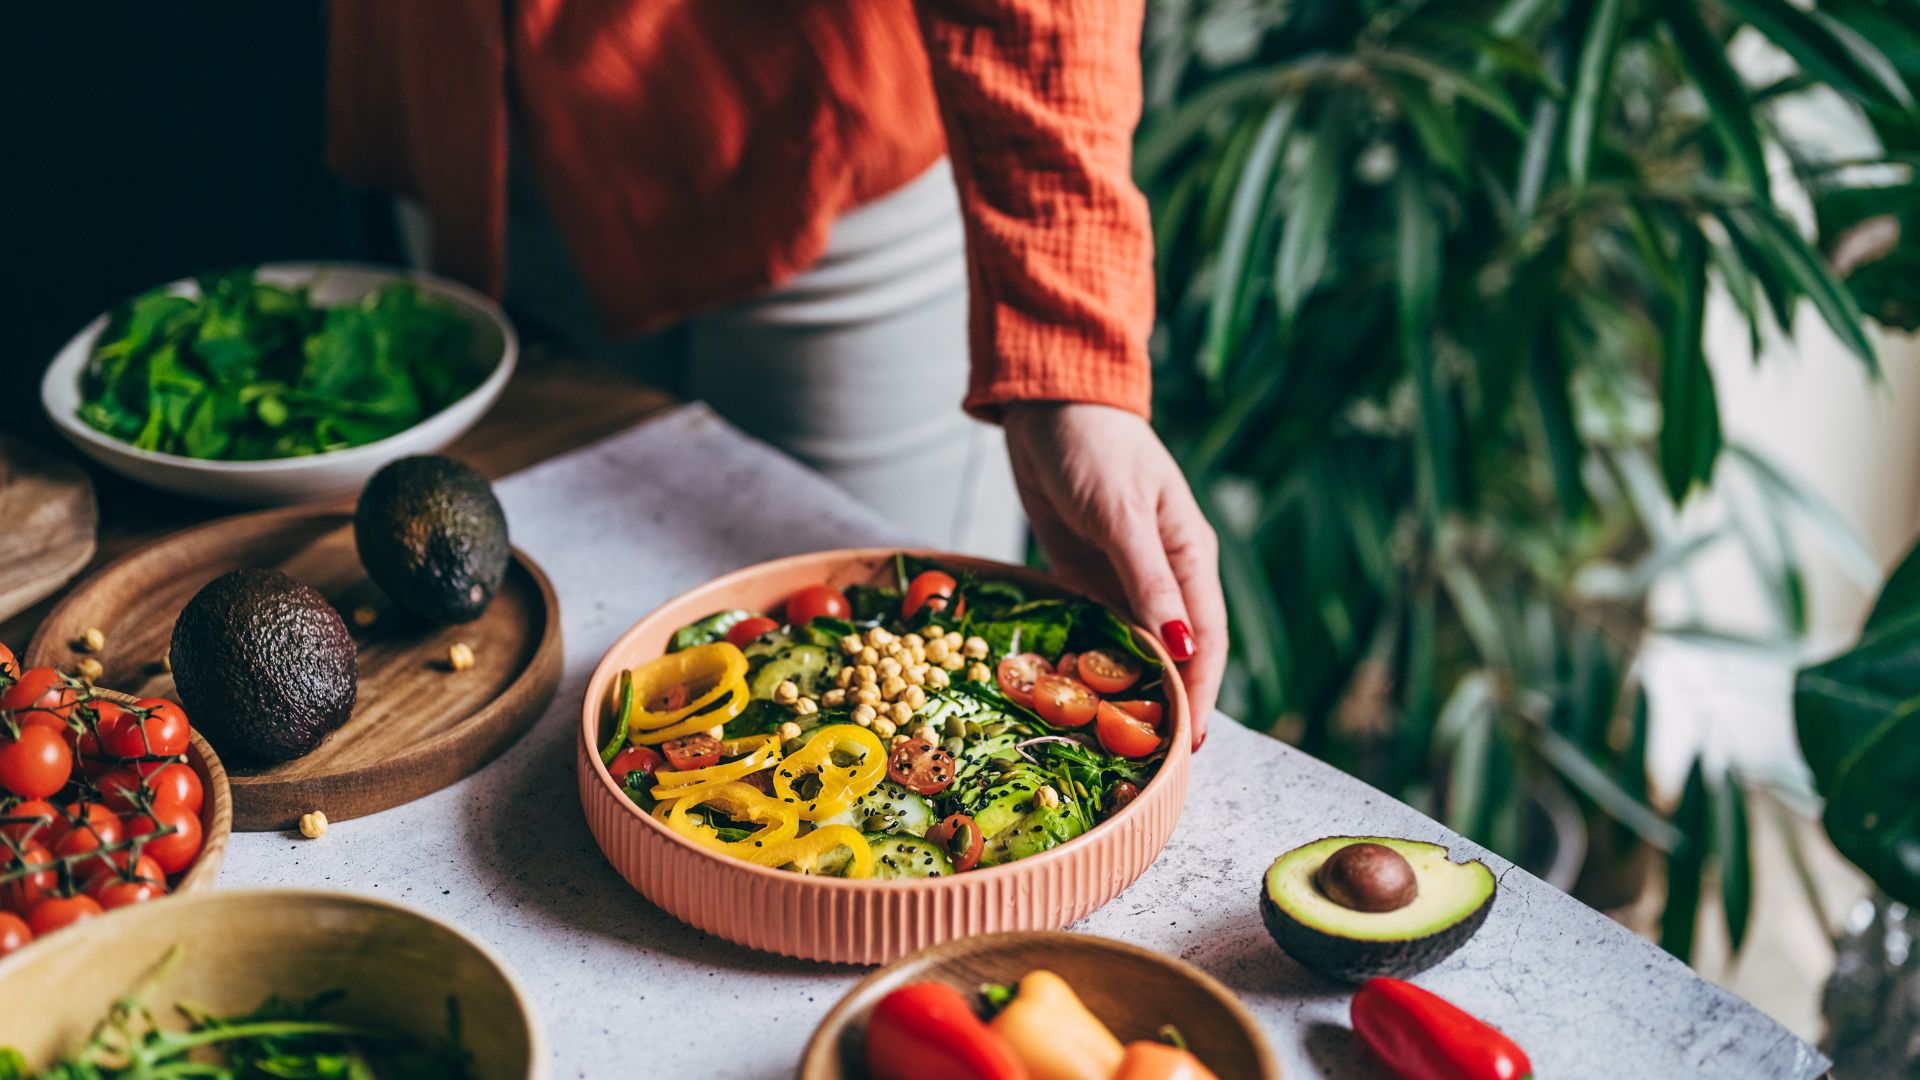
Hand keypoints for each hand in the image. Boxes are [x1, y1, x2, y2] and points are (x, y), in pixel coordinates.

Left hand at [1002, 403, 1225, 747]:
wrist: (1046, 406)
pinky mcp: (1086, 578)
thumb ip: (1150, 581)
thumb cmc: (1095, 447)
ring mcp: (1124, 580)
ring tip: (1108, 746)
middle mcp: (1164, 577)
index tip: (1188, 743)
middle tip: (1146, 761)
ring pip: (1132, 650)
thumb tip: (1183, 646)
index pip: (1206, 641)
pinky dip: (1085, 664)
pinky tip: (1070, 698)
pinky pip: (1093, 633)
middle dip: (1164, 705)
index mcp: (1191, 558)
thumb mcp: (1122, 514)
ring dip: (1122, 692)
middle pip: (1173, 656)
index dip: (1201, 694)